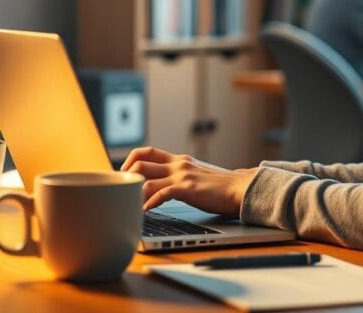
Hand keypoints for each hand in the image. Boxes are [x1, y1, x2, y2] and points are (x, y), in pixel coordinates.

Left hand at [120, 147, 257, 216]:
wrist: (240, 189)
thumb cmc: (221, 187)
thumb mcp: (196, 175)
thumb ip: (181, 177)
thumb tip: (165, 187)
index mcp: (179, 160)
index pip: (148, 151)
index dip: (131, 160)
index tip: (124, 173)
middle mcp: (178, 164)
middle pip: (141, 162)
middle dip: (126, 176)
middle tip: (122, 190)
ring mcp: (182, 176)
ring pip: (147, 179)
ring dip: (135, 193)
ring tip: (130, 205)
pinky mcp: (188, 189)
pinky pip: (161, 194)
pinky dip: (149, 203)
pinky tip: (145, 211)